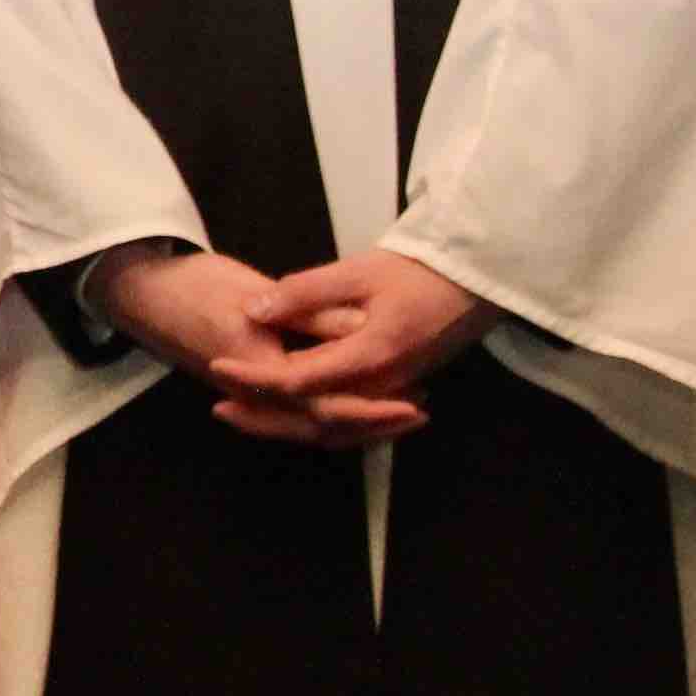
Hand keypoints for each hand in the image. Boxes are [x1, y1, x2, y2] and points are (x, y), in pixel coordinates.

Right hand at [98, 244, 424, 448]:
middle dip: (373, 425)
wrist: (146, 292)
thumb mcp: (254, 293)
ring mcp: (253, 397)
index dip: (372, 409)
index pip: (325, 404)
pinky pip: (300, 412)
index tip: (410, 403)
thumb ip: (308, 314)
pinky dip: (335, 412)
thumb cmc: (195, 286)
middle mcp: (257, 395)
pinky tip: (360, 399)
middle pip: (323, 427)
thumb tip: (362, 329)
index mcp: (259, 372)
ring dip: (357, 423)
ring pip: (313, 426)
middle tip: (418, 413)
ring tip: (402, 409)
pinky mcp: (254, 388)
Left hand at [212, 250, 502, 430]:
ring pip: (332, 426)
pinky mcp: (398, 390)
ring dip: (286, 424)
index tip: (217, 365)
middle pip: (310, 416)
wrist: (478, 280)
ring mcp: (392, 392)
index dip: (253, 377)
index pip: (297, 380)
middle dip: (262, 415)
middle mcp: (381, 385)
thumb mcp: (359, 271)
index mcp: (369, 355)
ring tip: (245, 413)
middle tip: (220, 407)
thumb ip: (305, 292)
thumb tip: (254, 309)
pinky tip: (294, 412)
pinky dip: (317, 423)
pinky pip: (352, 421)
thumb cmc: (420, 269)